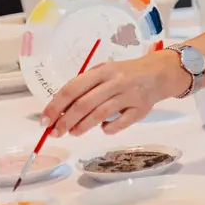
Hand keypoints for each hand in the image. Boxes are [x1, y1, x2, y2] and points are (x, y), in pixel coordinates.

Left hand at [39, 50, 189, 136]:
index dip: (56, 106)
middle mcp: (115, 82)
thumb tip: (61, 110)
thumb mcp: (105, 72)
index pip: (72, 89)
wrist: (159, 73)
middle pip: (84, 105)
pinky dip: (107, 129)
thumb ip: (85, 87)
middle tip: (55, 133)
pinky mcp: (141, 110)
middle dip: (65, 121)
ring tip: (73, 132)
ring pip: (99, 115)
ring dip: (82, 127)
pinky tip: (103, 128)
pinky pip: (120, 123)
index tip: (45, 120)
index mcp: (102, 71)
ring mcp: (129, 96)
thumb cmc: (125, 74)